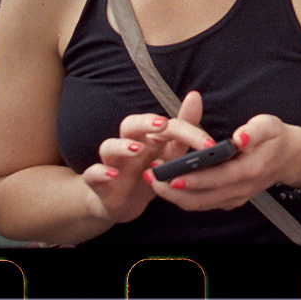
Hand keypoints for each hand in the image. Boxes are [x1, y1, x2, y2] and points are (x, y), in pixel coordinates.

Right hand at [84, 89, 205, 224]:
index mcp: (151, 137)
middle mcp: (130, 145)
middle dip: (146, 121)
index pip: (167, 125)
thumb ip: (185, 129)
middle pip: (130, 124)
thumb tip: (195, 96)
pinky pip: (91, 174)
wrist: (126, 203)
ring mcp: (113, 164)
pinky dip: (99, 173)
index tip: (209, 143)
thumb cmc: (152, 172)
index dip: (188, 130)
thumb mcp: (173, 153)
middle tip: (163, 124)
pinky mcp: (100, 184)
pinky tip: (112, 175)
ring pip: (108, 146)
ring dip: (122, 146)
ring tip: (137, 149)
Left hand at [135, 94, 300, 212]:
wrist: (291, 157)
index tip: (168, 175)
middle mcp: (241, 189)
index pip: (215, 179)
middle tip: (150, 176)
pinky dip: (185, 197)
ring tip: (153, 181)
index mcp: (249, 170)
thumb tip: (238, 138)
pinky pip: (203, 203)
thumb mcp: (269, 125)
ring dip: (174, 196)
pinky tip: (170, 184)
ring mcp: (235, 197)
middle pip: (201, 198)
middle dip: (172, 190)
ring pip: (199, 204)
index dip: (190, 179)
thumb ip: (253, 131)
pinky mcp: (231, 199)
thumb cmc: (276, 137)